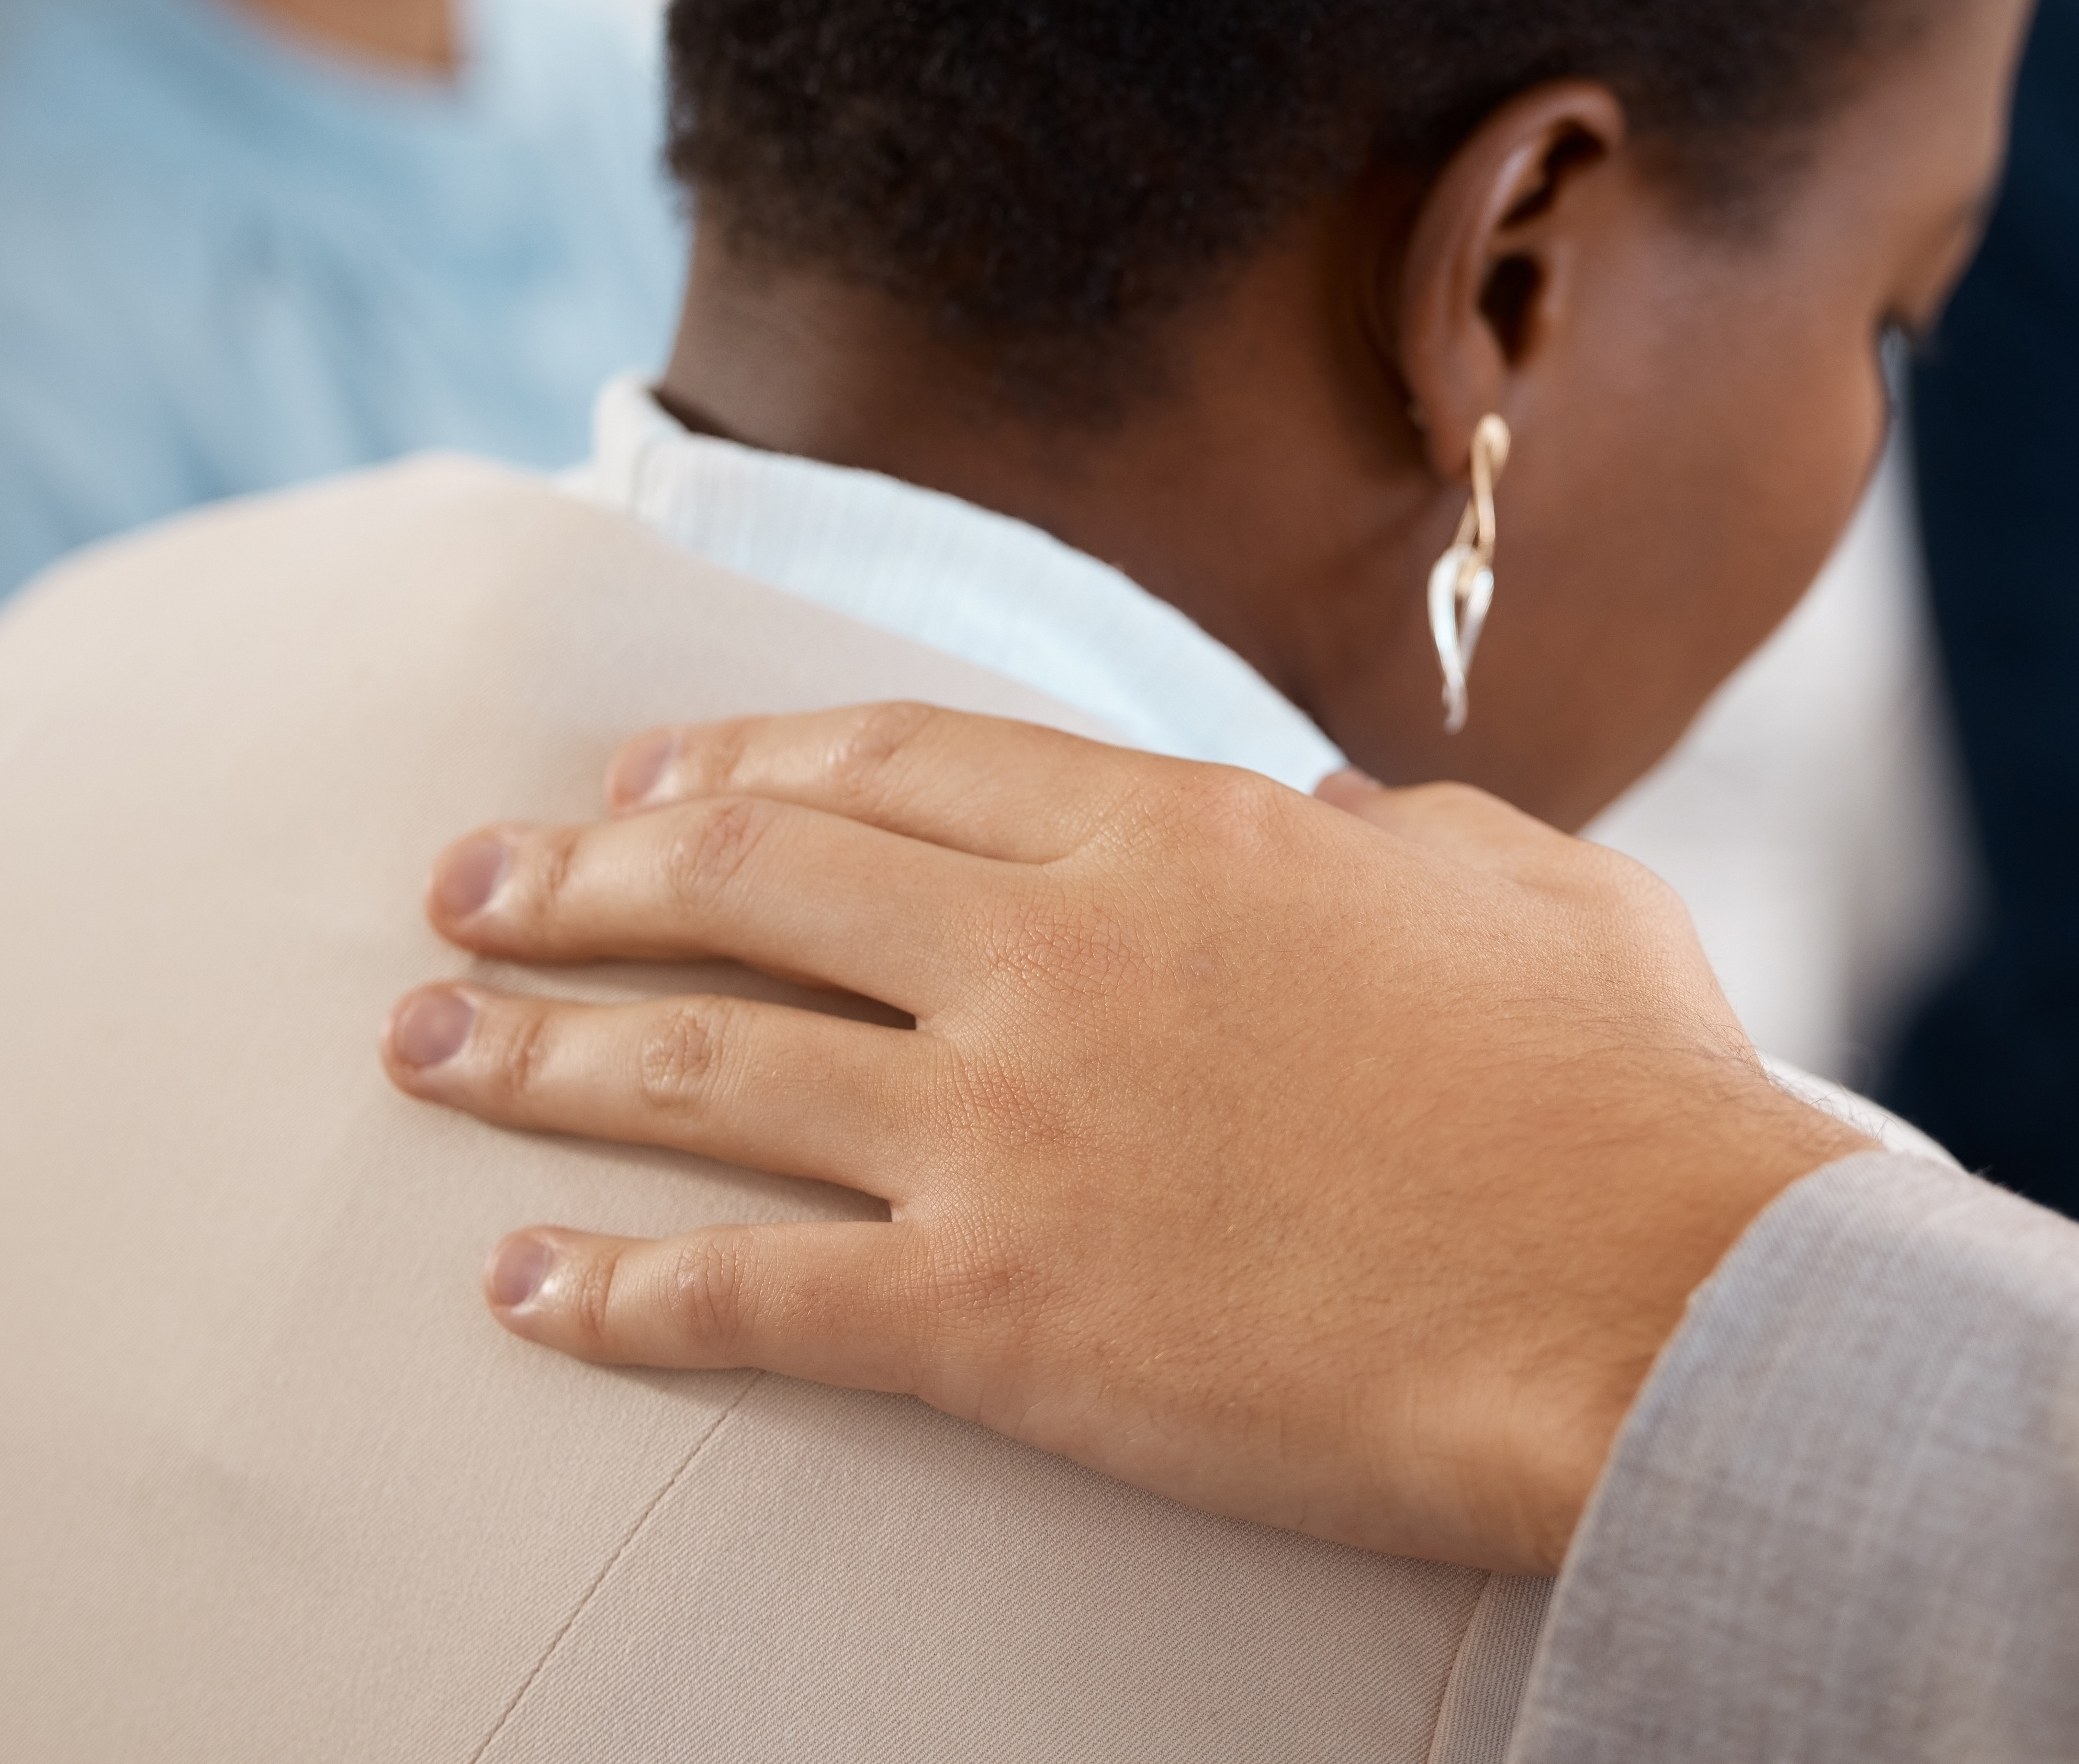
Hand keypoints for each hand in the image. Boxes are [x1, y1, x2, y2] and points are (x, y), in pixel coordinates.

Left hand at [376, 702, 1869, 1575]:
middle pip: (751, 882)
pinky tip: (521, 1287)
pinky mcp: (996, 1315)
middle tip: (468, 888)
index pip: (890, 764)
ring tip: (421, 1047)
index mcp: (1176, 839)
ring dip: (538, 1053)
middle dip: (581, 875)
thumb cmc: (1624, 1100)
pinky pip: (752, 1294)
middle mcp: (1056, 956)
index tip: (643, 777)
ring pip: (704, 1068)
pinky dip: (615, 1289)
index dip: (738, 763)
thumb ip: (1403, 836)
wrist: (1657, 1301)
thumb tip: (1335, 825)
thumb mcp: (1528, 889)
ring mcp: (1011, 1132)